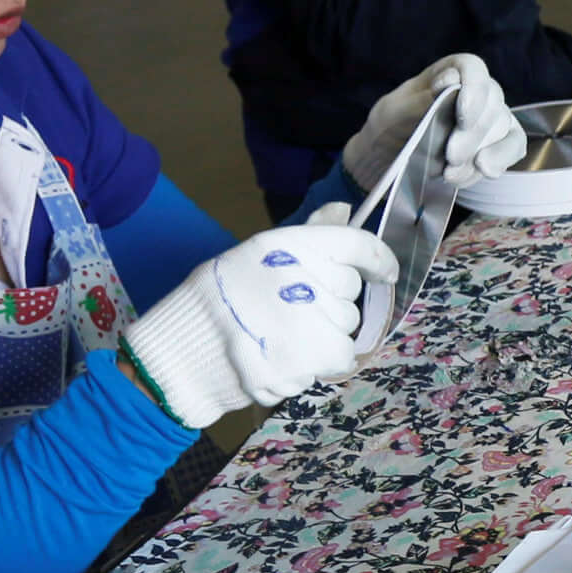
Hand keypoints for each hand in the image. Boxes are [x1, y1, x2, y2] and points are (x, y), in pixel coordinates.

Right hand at [123, 213, 397, 429]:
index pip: (356, 243)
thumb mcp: (260, 255)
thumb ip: (310, 236)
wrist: (186, 350)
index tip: (384, 273)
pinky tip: (291, 357)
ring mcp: (311, 319)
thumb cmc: (222, 299)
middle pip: (350, 289)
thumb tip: (346, 211)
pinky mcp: (312, 356)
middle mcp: (304, 276)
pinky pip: (341, 357)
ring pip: (347, 325)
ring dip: (324, 333)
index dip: (379, 259)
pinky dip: (322, 361)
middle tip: (291, 310)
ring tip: (282, 335)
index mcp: (289, 245)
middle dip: (331, 300)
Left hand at [342, 52, 525, 190]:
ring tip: (451, 173)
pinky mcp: (500, 141)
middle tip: (451, 156)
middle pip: (491, 103)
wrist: (393, 155)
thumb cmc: (392, 125)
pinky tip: (480, 171)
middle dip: (472, 134)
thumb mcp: (393, 111)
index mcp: (449, 71)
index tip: (462, 117)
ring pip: (503, 128)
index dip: (473, 89)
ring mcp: (492, 116)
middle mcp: (476, 90)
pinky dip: (499, 161)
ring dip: (479, 154)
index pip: (472, 69)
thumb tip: (450, 83)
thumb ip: (420, 99)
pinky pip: (514, 146)